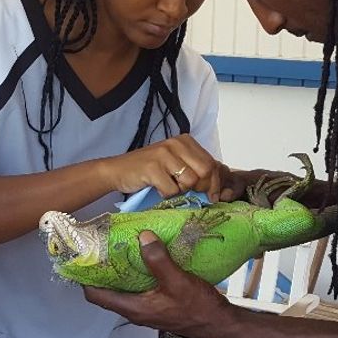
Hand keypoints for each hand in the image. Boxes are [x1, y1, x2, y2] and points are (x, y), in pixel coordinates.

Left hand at [83, 231, 238, 337]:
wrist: (221, 323)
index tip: (81, 259)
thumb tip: (142, 237)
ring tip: (119, 247)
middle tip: (99, 247)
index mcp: (134, 308)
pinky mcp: (158, 304)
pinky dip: (136, 273)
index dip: (84, 279)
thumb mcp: (177, 281)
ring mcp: (147, 308)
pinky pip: (139, 287)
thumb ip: (158, 260)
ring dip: (119, 271)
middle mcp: (136, 310)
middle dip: (101, 271)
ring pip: (124, 289)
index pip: (96, 296)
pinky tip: (144, 257)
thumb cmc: (198, 308)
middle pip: (108, 291)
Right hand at [99, 134, 224, 199]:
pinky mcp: (153, 167)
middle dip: (202, 188)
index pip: (212, 163)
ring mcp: (164, 154)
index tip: (212, 196)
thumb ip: (196, 169)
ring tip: (168, 187)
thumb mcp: (176, 164)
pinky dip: (166, 195)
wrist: (118, 171)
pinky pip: (172, 190)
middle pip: (205, 171)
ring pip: (190, 181)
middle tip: (191, 195)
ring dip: (181, 191)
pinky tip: (157, 188)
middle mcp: (176, 143)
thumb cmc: (150, 171)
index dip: (215, 183)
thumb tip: (219, 188)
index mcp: (185, 140)